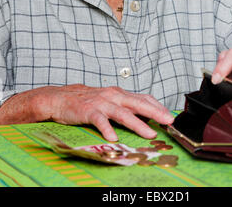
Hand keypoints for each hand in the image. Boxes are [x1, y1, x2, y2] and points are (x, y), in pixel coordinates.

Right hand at [38, 84, 173, 141]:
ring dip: (138, 124)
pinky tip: (113, 138)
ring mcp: (101, 103)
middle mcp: (113, 96)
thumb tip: (147, 116)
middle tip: (168, 121)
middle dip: (155, 112)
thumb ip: (126, 107)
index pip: (143, 98)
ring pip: (122, 113)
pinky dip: (107, 129)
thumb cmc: (88, 100)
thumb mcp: (110, 100)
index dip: (158, 106)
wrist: (62, 97)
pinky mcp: (88, 111)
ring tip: (149, 133)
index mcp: (120, 93)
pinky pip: (100, 120)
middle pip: (137, 103)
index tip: (169, 116)